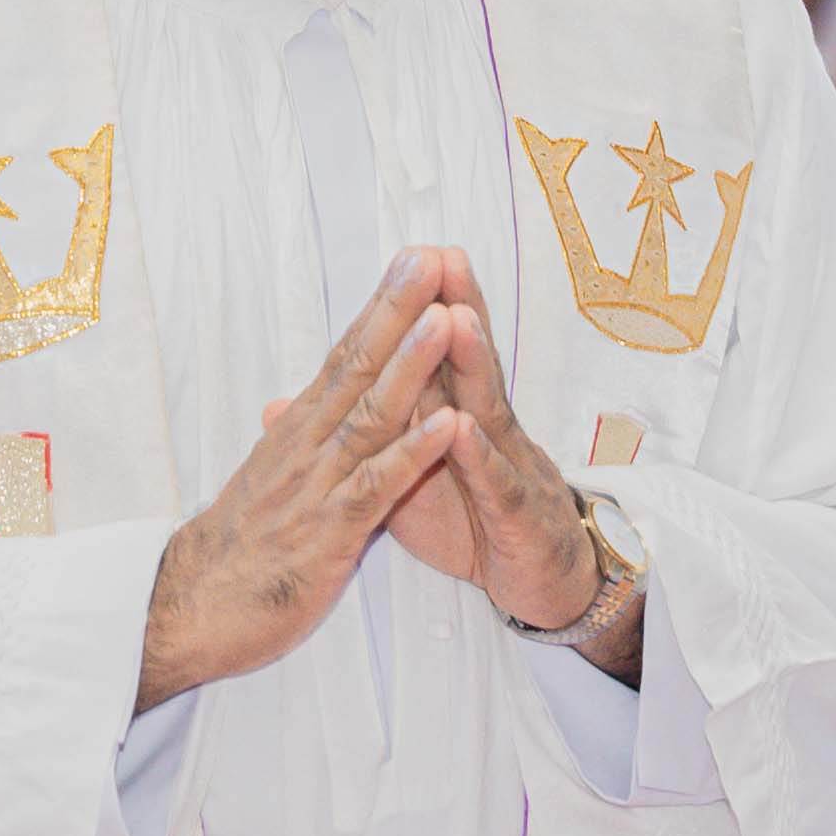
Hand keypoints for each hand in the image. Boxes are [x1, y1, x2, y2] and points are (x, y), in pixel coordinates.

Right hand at [138, 251, 467, 708]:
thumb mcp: (266, 482)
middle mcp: (306, 446)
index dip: (380, 307)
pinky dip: (413, 452)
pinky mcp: (328, 533)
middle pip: (357, 366)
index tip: (413, 259)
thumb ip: (291, 440)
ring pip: (370, 415)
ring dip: (411, 365)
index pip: (344, 356)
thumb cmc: (234, 551)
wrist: (187, 612)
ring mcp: (316, 486)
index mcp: (296, 432)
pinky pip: (376, 486)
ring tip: (444, 318)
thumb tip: (293, 402)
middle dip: (396, 310)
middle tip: (429, 256)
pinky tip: (449, 422)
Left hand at [385, 248, 637, 672]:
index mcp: (455, 415)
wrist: (540, 581)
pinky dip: (479, 456)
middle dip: (454, 306)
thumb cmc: (474, 518)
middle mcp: (485, 428)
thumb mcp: (409, 474)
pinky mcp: (517, 513)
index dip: (418, 309)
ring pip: (487, 409)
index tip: (405, 254)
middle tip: (441, 255)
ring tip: (454, 320)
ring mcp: (507, 467)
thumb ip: (367, 433)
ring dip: (471, 364)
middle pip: (467, 362)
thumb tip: (296, 404)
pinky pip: (495, 482)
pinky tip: (463, 429)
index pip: (436, 353)